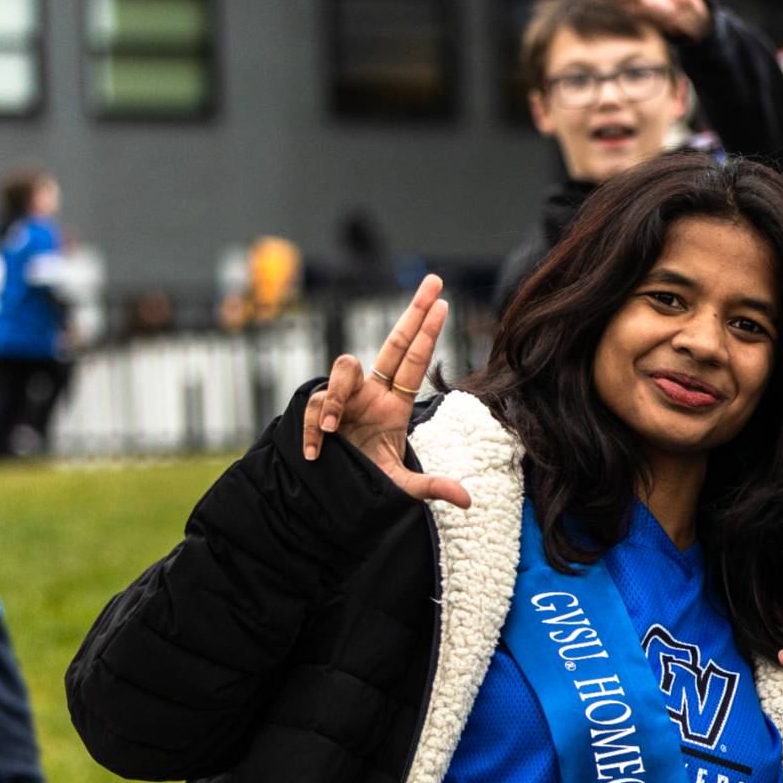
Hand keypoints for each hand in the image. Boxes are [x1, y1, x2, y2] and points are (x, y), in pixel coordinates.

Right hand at [302, 276, 470, 507]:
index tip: (442, 302)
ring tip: (336, 431)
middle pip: (393, 340)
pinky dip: (314, 430)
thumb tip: (469, 502)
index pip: (414, 360)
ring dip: (339, 397)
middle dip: (413, 311)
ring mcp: (343, 396)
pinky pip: (316, 407)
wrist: (326, 493)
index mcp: (392, 403)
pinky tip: (317, 452)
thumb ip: (431, 488)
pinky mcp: (318, 408)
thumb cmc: (364, 483)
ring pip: (344, 366)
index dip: (427, 332)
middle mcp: (370, 392)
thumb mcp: (400, 486)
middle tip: (433, 280)